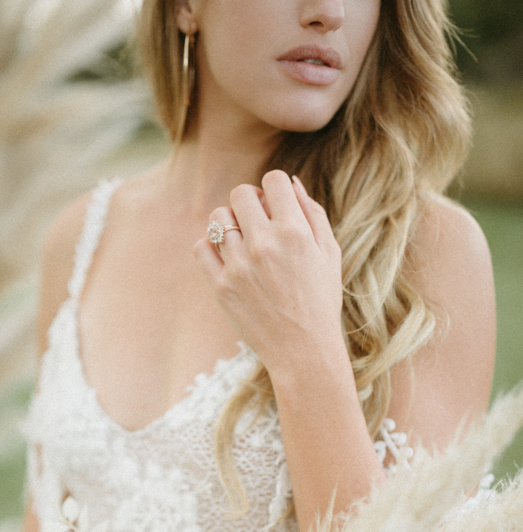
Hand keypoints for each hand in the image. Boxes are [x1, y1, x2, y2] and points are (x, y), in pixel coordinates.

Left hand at [194, 170, 343, 379]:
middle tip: (257, 220)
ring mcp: (239, 265)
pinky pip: (202, 247)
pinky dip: (211, 245)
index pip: (273, 180)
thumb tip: (292, 183)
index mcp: (295, 232)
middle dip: (249, 201)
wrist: (303, 351)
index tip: (275, 204)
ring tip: (242, 240)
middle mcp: (264, 244)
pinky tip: (226, 255)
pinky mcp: (221, 286)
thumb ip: (313, 214)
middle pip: (241, 194)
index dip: (274, 188)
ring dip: (230, 222)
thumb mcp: (329, 255)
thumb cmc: (320, 302)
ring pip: (218, 218)